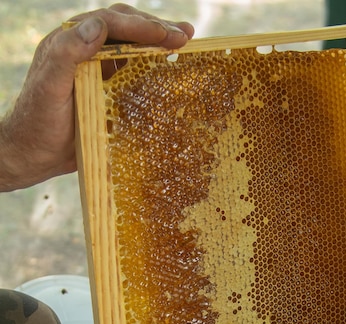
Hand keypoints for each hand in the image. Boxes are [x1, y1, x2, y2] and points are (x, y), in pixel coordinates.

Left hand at [0, 3, 193, 191]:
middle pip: (126, 30)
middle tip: (187, 35)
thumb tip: (96, 25)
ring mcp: (98, 71)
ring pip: (133, 50)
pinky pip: (133, 76)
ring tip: (185, 46)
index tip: (169, 35)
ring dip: (159, 47)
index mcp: (71, 41)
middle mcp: (86, 51)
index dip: (142, 26)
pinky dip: (154, 72)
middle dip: (157, 30)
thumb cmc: (38, 121)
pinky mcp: (107, 92)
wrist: (34, 154)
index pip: (111, 23)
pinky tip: (171, 74)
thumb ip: (67, 53)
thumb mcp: (49, 86)